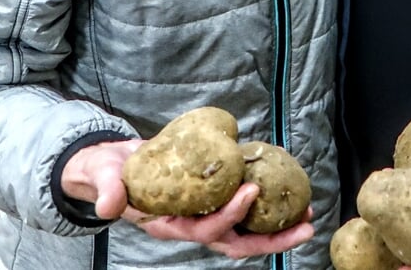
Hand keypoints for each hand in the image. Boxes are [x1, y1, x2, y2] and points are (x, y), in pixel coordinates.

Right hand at [60, 140, 313, 257]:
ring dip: (277, 229)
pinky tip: (288, 190)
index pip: (204, 230)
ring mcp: (202, 217)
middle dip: (272, 239)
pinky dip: (266, 205)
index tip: (251, 191)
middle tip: (305, 224)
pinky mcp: (210, 202)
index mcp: (168, 226)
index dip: (230, 216)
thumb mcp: (103, 177)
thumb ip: (106, 190)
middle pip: (235, 244)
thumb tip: (107, 206)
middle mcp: (189, 226)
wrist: (111, 166)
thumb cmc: (108, 173)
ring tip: (308, 214)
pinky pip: (242, 210)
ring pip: (245, 233)